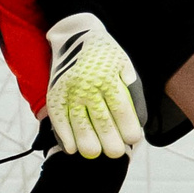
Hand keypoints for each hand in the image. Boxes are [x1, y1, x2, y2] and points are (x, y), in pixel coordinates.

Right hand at [41, 12, 144, 158]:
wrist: (77, 38)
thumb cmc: (106, 58)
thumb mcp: (124, 67)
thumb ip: (131, 91)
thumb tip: (138, 122)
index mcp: (108, 79)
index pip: (121, 109)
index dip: (128, 127)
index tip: (133, 139)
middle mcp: (88, 86)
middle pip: (101, 120)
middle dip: (110, 141)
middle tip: (117, 153)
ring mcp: (70, 91)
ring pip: (79, 124)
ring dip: (87, 142)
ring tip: (95, 153)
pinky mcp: (55, 95)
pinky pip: (59, 119)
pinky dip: (64, 136)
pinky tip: (72, 149)